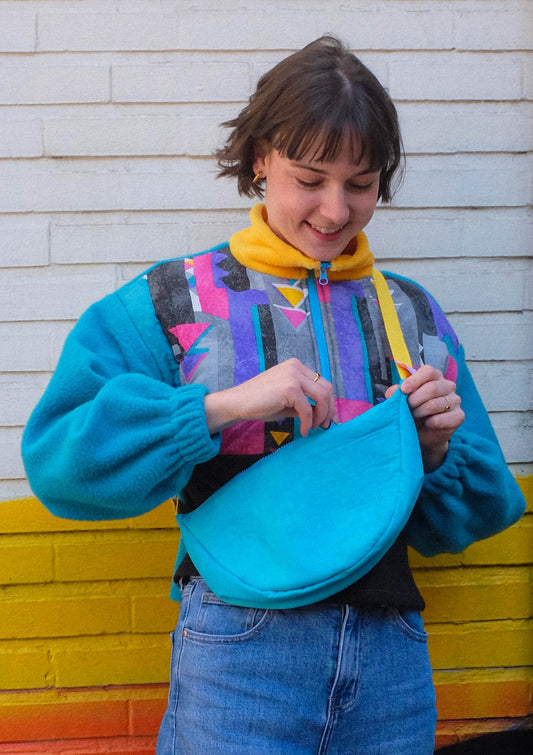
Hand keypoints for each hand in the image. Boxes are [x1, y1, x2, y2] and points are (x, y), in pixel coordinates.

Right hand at [204, 358, 336, 436]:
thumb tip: (324, 415)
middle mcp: (296, 367)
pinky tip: (303, 431)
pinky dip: (308, 423)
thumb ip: (305, 403)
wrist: (238, 403)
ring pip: (322, 397)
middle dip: (329, 409)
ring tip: (313, 428)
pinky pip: (307, 409)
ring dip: (321, 416)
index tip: (327, 418)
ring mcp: (293, 375)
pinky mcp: (290, 388)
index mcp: (296, 367)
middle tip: (325, 426)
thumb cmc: (260, 403)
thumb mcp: (287, 401)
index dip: (328, 402)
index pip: (322, 383)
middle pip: (326, 388)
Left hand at [385, 364, 464, 471]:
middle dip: (414, 400)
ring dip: (420, 412)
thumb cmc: (413, 411)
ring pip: (435, 404)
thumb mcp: (402, 400)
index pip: (428, 371)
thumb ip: (396, 393)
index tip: (403, 390)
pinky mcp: (459, 416)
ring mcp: (455, 400)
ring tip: (415, 416)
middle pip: (431, 388)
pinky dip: (429, 423)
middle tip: (407, 408)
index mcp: (434, 376)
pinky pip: (441, 419)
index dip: (414, 380)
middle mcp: (448, 385)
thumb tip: (393, 392)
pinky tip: (427, 423)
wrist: (423, 433)